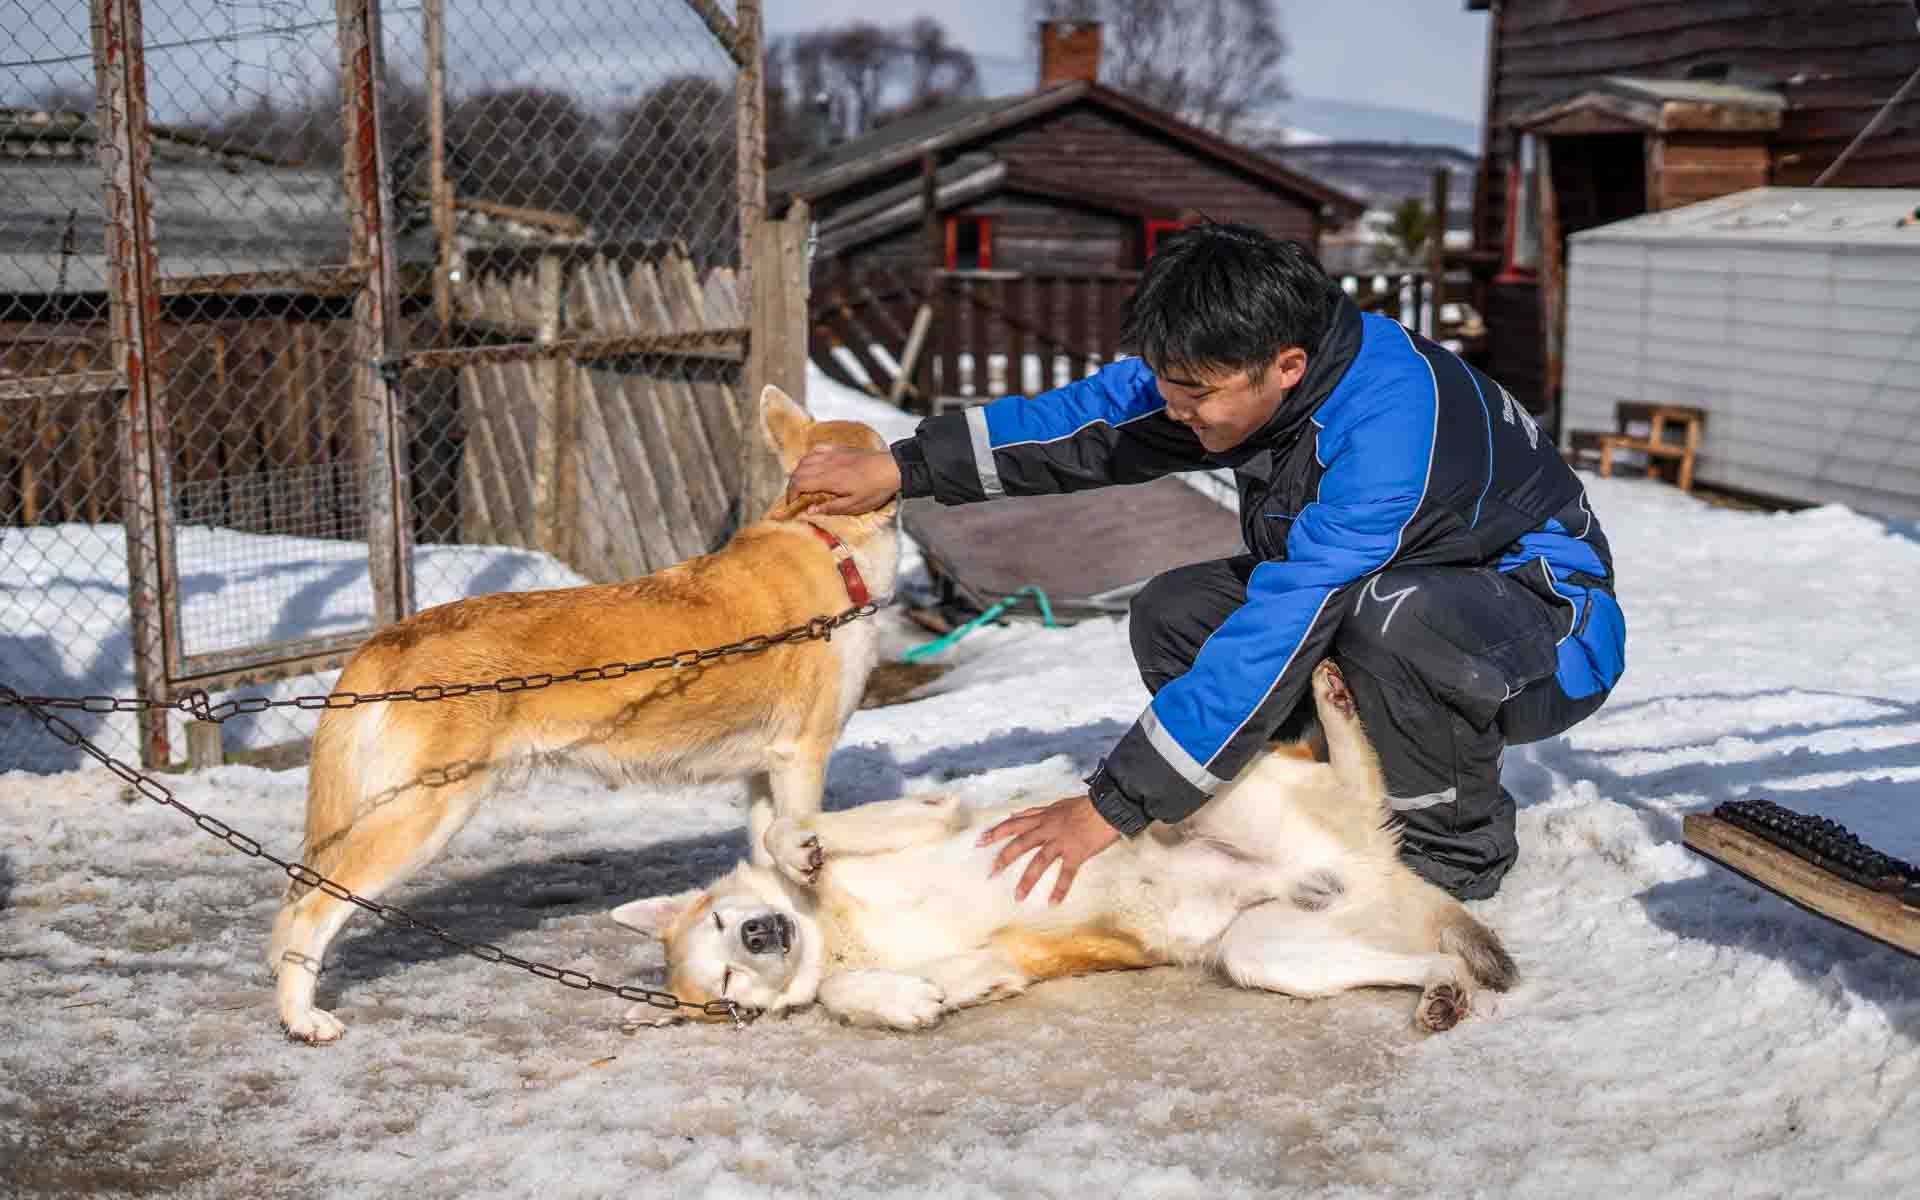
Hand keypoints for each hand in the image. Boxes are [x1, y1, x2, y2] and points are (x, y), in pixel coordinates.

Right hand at [786, 446, 901, 515]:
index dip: (791, 494)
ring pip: (805, 459)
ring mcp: (833, 454)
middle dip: (792, 484)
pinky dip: (809, 457)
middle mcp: (827, 464)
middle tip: (795, 496)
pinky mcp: (839, 449)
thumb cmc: (875, 490)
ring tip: (802, 483)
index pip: (800, 483)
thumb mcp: (855, 506)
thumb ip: (831, 508)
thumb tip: (809, 511)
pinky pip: (817, 449)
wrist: (892, 469)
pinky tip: (812, 464)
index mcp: (830, 480)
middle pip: (799, 471)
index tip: (792, 503)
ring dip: (799, 471)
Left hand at [977, 793, 1119, 903]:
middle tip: (990, 873)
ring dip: (1027, 880)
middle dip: (1004, 859)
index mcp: (1043, 817)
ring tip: (1018, 897)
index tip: (979, 841)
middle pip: (1021, 844)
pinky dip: (1060, 888)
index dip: (995, 832)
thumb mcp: (1056, 805)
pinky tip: (1052, 903)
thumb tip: (1015, 814)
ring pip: (1039, 861)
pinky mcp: (1077, 852)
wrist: (1109, 805)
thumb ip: (1035, 811)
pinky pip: (1066, 873)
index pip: (1013, 824)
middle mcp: (1048, 828)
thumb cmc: (1085, 806)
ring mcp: (1062, 841)